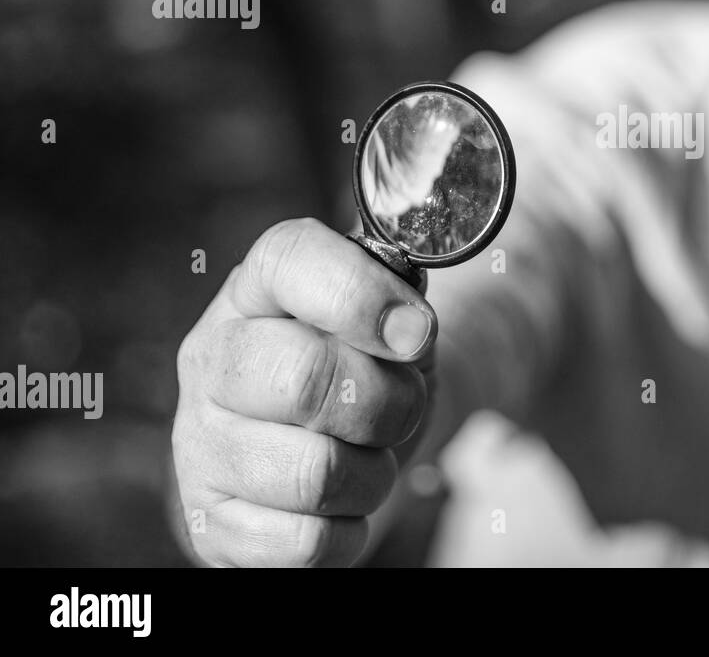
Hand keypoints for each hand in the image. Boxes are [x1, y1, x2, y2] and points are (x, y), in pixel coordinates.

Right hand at [171, 217, 436, 565]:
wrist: (331, 449)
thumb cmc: (367, 371)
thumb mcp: (393, 324)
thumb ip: (402, 305)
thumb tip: (408, 326)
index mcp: (257, 289)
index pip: (289, 259)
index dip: (362, 295)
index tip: (416, 333)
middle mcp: (213, 357)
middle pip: (305, 377)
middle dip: (389, 403)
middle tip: (401, 408)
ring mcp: (199, 441)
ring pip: (314, 473)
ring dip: (374, 475)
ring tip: (370, 458)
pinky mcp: (207, 521)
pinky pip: (305, 542)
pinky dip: (348, 531)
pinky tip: (340, 506)